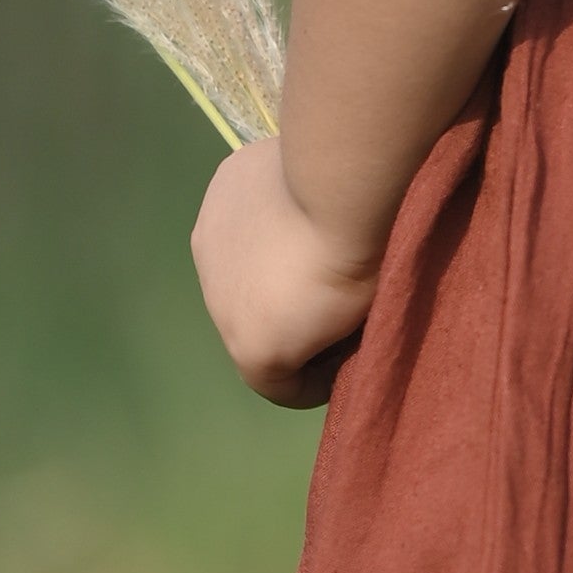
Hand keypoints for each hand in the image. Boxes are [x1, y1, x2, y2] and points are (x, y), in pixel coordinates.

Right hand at [191, 138, 384, 406]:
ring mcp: (209, 245)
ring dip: (269, 267)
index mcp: (253, 349)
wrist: (342, 184)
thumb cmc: (362, 265)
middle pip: (255, 324)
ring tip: (311, 243)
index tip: (348, 351)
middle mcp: (215, 303)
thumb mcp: (361, 322)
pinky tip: (295, 201)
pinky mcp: (217, 196)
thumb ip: (336, 340)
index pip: (283, 388)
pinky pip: (241, 218)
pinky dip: (263, 219)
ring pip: (240, 269)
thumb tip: (334, 328)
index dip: (320, 376)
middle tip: (333, 294)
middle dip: (290, 317)